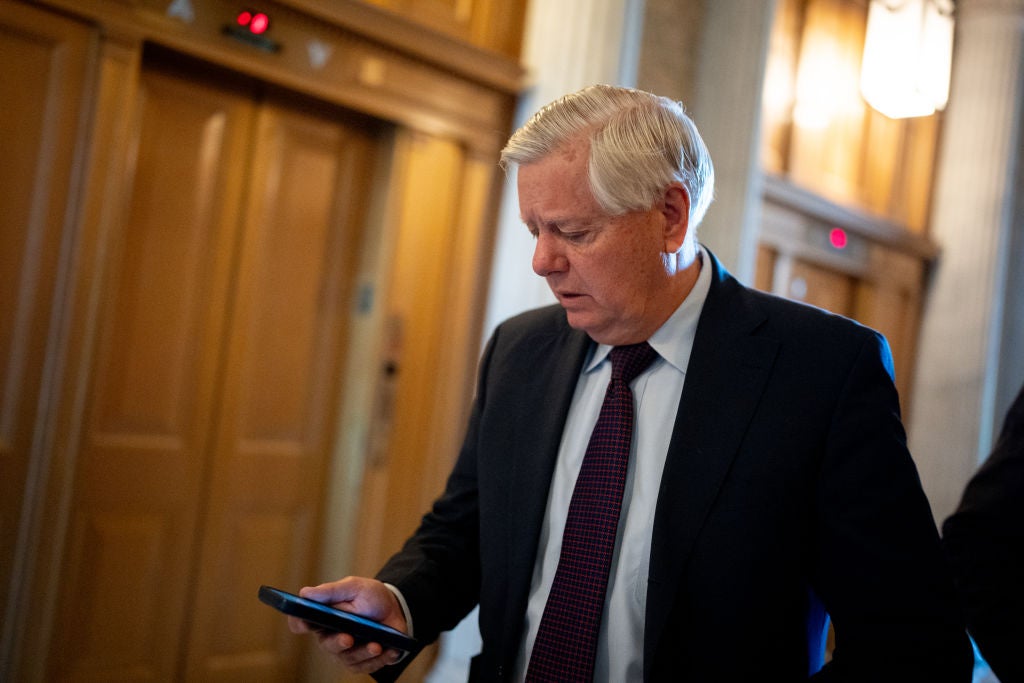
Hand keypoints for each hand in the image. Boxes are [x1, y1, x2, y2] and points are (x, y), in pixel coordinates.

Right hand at [287, 576, 409, 674]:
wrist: (394, 609)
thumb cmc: (370, 597)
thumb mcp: (355, 587)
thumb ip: (332, 591)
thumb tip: (305, 593)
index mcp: (322, 616)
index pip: (301, 622)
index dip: (299, 623)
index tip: (304, 622)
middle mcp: (329, 636)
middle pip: (326, 644)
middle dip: (337, 642)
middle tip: (348, 638)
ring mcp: (344, 651)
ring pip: (348, 658)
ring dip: (363, 652)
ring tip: (377, 645)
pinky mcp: (360, 662)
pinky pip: (365, 667)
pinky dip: (378, 659)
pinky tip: (390, 651)